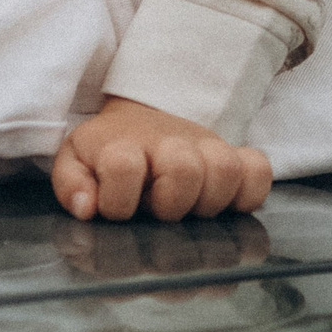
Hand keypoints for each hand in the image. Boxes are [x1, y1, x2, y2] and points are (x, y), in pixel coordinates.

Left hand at [52, 98, 273, 221]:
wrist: (140, 120)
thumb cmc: (107, 152)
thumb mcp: (76, 161)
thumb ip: (71, 184)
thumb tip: (87, 207)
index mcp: (124, 146)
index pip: (124, 166)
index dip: (119, 198)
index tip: (115, 209)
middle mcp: (169, 145)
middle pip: (184, 170)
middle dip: (171, 203)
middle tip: (160, 211)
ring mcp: (205, 149)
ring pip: (226, 169)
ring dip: (210, 198)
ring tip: (193, 210)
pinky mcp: (233, 155)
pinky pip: (260, 170)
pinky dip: (251, 190)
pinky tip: (227, 204)